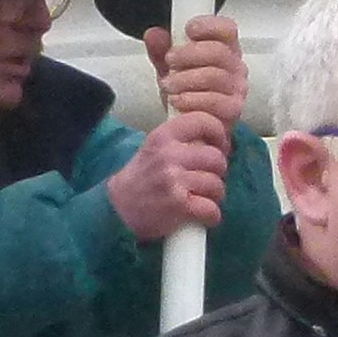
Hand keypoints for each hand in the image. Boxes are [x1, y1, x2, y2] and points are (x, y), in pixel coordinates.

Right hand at [105, 114, 235, 242]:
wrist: (118, 208)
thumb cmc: (142, 177)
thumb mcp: (156, 147)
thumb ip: (183, 140)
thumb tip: (219, 142)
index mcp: (164, 136)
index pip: (203, 121)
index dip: (219, 134)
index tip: (220, 147)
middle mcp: (168, 155)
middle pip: (216, 158)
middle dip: (219, 171)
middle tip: (209, 179)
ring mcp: (173, 180)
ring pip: (217, 184)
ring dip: (215, 195)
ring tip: (204, 198)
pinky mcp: (178, 205)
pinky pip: (211, 209)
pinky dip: (212, 215)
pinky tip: (205, 215)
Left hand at [143, 13, 246, 129]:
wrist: (193, 128)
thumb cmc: (188, 92)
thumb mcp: (170, 68)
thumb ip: (161, 50)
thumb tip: (153, 35)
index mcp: (225, 48)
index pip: (227, 29)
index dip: (209, 25)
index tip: (188, 29)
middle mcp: (236, 66)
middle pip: (219, 51)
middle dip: (189, 54)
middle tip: (169, 60)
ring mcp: (237, 89)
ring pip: (215, 76)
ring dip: (186, 79)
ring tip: (168, 84)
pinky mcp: (233, 110)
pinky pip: (215, 101)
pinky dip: (192, 100)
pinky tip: (177, 100)